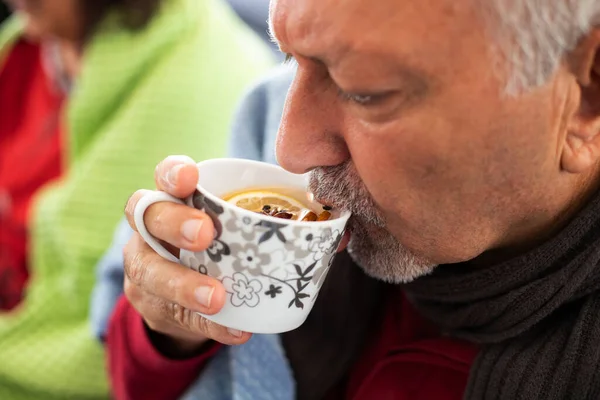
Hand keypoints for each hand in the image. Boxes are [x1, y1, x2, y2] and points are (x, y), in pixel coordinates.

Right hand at [123, 156, 251, 356]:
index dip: (172, 172)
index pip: (165, 176)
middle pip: (149, 216)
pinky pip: (178, 317)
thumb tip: (328, 230)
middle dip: (175, 222)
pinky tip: (236, 330)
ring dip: (184, 284)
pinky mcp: (155, 306)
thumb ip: (266, 221)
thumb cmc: (219, 248)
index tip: (190, 177)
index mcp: (174, 200)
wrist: (187, 298)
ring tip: (216, 299)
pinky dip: (210, 325)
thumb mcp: (234, 228)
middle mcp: (152, 230)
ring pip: (149, 271)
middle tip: (205, 235)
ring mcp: (146, 268)